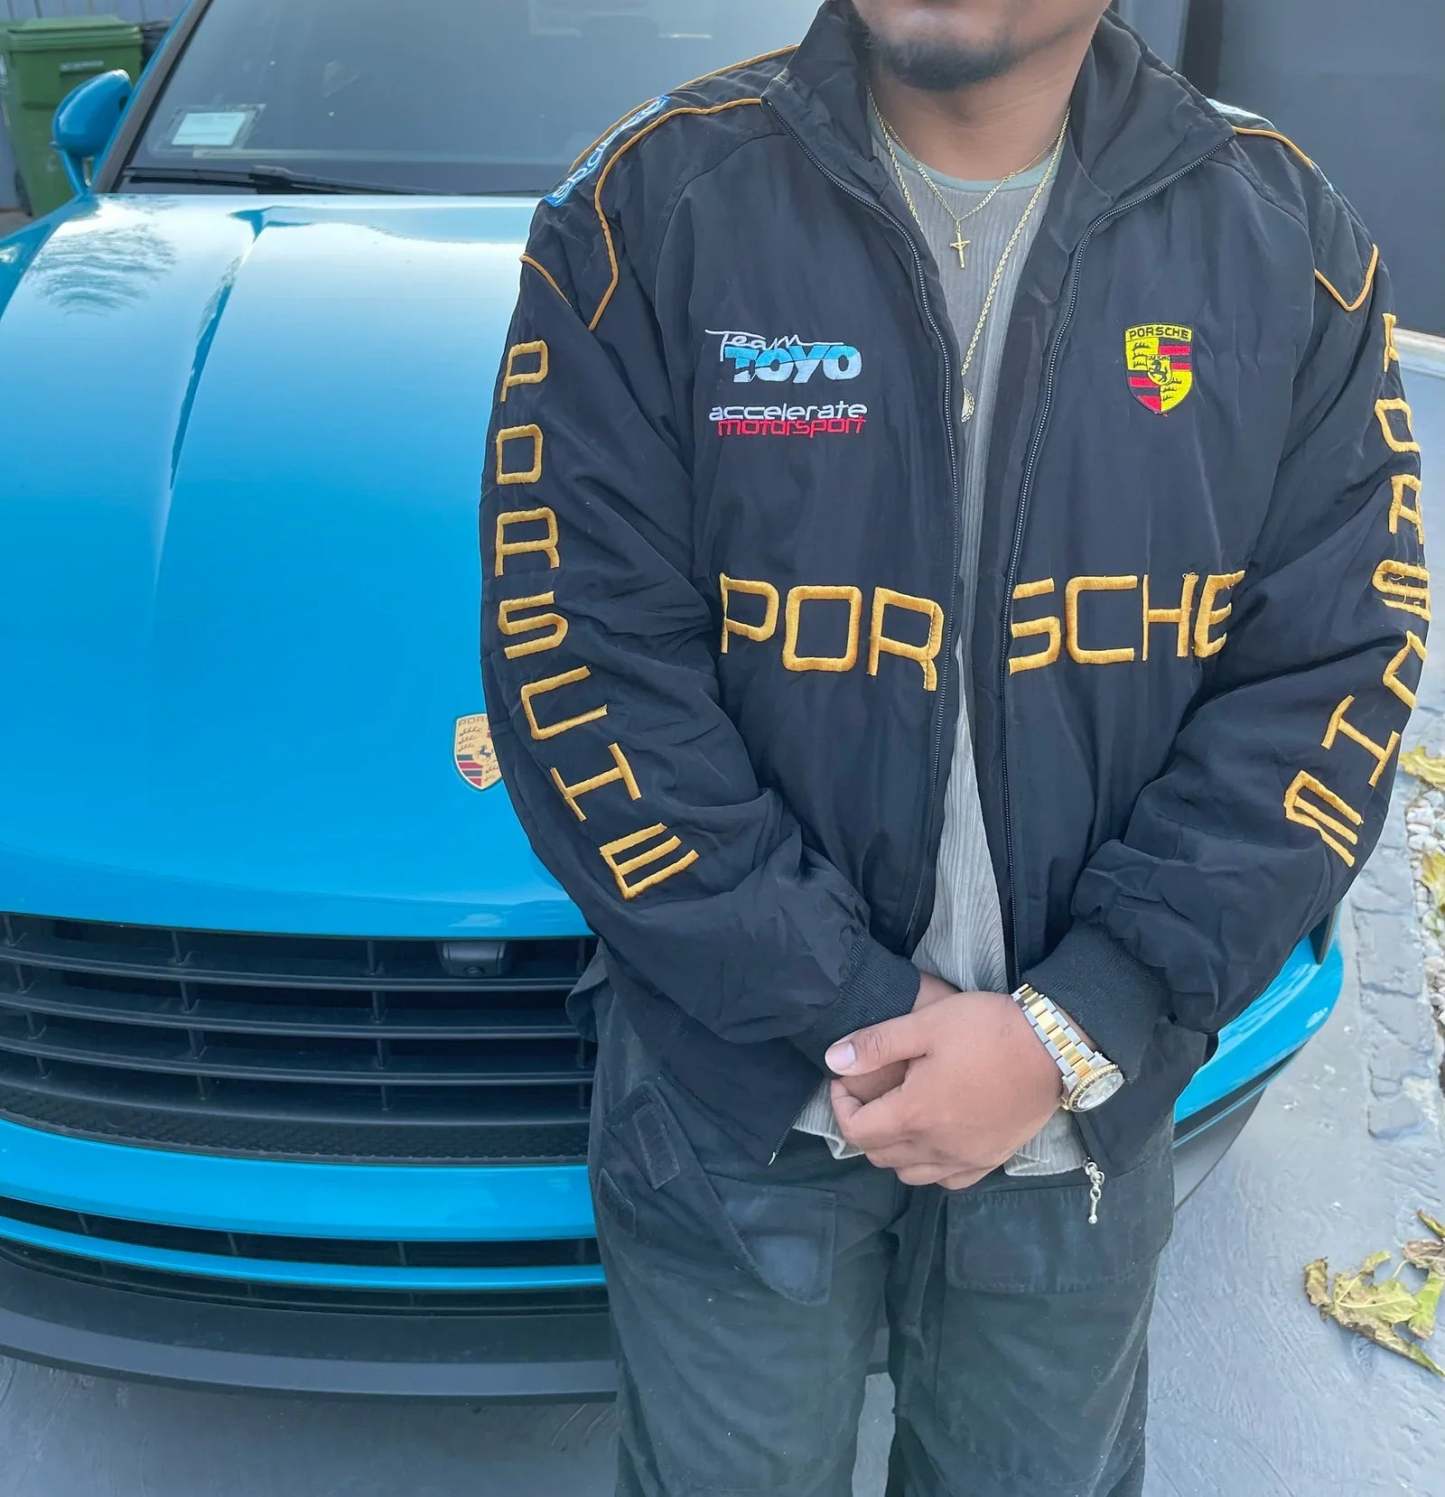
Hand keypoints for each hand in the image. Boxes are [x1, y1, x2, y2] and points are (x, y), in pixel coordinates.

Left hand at [825, 990, 1062, 1189]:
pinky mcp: (991, 1160)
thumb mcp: (925, 1024)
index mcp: (914, 1114)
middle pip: (879, 1155)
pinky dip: (930, 1166)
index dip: (840, 1107)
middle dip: (863, 1126)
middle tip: (869, 1095)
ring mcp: (966, 1159)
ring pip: (910, 1174)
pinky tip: (934, 1140)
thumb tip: (832, 1060)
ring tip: (899, 1116)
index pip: (856, 1130)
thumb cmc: (986, 1029)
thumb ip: (875, 1044)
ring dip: (893, 1150)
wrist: (1053, 1046)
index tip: (844, 1082)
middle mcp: (936, 1147)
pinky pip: (948, 1180)